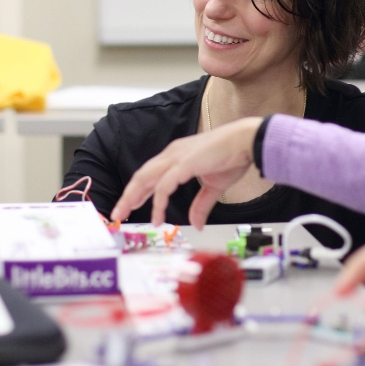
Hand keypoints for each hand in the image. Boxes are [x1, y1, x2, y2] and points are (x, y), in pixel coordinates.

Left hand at [111, 116, 262, 227]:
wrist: (246, 142)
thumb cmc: (232, 157)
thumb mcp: (213, 186)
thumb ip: (201, 204)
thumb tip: (197, 224)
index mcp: (176, 156)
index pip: (150, 174)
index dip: (137, 191)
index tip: (130, 205)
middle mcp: (172, 154)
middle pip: (141, 176)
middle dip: (128, 196)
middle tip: (118, 213)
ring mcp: (176, 157)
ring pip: (145, 178)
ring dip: (133, 197)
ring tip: (126, 213)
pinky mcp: (184, 163)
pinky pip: (164, 185)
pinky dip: (158, 201)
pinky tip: (157, 215)